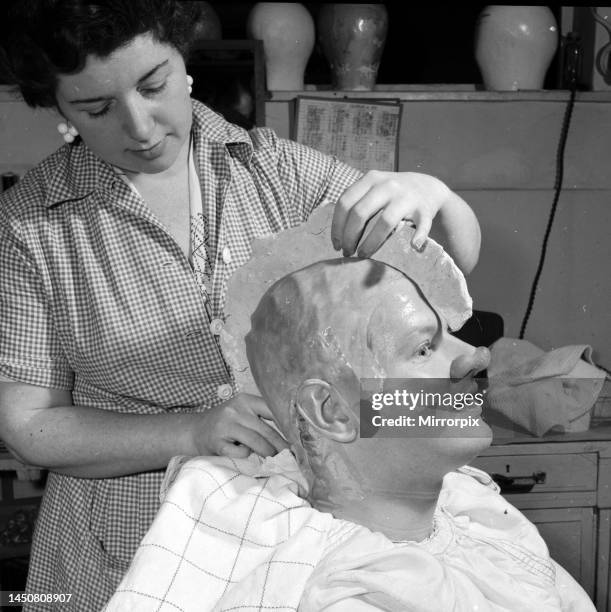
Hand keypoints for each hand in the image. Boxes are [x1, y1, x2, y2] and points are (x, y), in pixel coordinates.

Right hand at [194, 393, 288, 458]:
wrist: (193, 431)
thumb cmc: (225, 424)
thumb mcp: (241, 413)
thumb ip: (260, 419)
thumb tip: (289, 437)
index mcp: (245, 400)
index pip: (272, 411)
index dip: (287, 426)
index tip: (299, 438)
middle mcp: (236, 410)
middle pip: (266, 430)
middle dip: (281, 446)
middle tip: (292, 456)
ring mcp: (225, 425)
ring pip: (256, 442)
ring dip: (269, 453)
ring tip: (277, 460)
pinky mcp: (217, 442)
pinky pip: (240, 452)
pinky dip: (246, 456)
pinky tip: (244, 455)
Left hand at [330, 170, 451, 257]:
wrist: (429, 187)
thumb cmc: (392, 194)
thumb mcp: (373, 188)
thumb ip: (356, 202)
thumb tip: (336, 234)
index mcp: (370, 179)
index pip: (345, 203)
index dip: (337, 227)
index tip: (336, 245)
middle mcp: (387, 185)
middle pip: (360, 213)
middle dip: (350, 237)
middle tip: (348, 253)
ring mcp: (406, 196)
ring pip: (385, 222)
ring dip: (371, 242)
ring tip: (364, 255)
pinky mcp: (424, 209)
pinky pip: (421, 225)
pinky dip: (418, 237)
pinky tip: (412, 246)